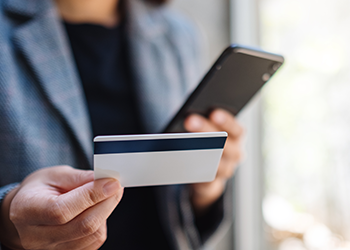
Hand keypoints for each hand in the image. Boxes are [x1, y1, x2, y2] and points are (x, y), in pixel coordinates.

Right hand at [0, 166, 122, 249]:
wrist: (26, 211)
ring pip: (92, 235)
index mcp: (27, 210)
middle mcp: (35, 236)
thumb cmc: (39, 190)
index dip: (92, 196)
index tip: (112, 183)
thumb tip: (105, 179)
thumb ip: (79, 178)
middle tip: (117, 186)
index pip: (62, 210)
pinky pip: (93, 242)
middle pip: (82, 225)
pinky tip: (98, 210)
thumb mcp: (54, 175)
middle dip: (107, 203)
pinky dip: (102, 224)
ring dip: (106, 212)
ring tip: (106, 196)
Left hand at [184, 109, 242, 212]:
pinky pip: (206, 180)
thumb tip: (188, 117)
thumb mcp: (209, 130)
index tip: (213, 113)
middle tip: (189, 120)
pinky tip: (182, 162)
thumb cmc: (208, 143)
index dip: (226, 121)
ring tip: (183, 142)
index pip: (237, 129)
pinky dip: (195, 171)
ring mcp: (226, 170)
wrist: (207, 174)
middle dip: (206, 132)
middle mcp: (236, 154)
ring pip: (217, 164)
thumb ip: (204, 123)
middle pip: (225, 145)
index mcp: (237, 137)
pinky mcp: (213, 184)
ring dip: (200, 153)